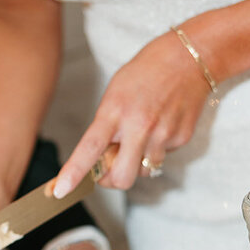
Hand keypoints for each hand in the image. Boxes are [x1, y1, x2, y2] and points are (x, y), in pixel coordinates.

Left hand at [53, 30, 213, 194]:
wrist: (189, 58)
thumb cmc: (145, 73)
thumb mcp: (114, 93)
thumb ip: (106, 127)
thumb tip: (101, 160)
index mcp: (115, 111)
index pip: (90, 149)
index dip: (74, 173)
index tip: (60, 191)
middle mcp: (140, 126)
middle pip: (122, 177)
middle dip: (112, 180)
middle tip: (109, 168)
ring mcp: (163, 134)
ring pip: (144, 171)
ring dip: (136, 162)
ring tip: (141, 133)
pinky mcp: (182, 138)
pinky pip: (162, 157)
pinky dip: (157, 148)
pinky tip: (161, 124)